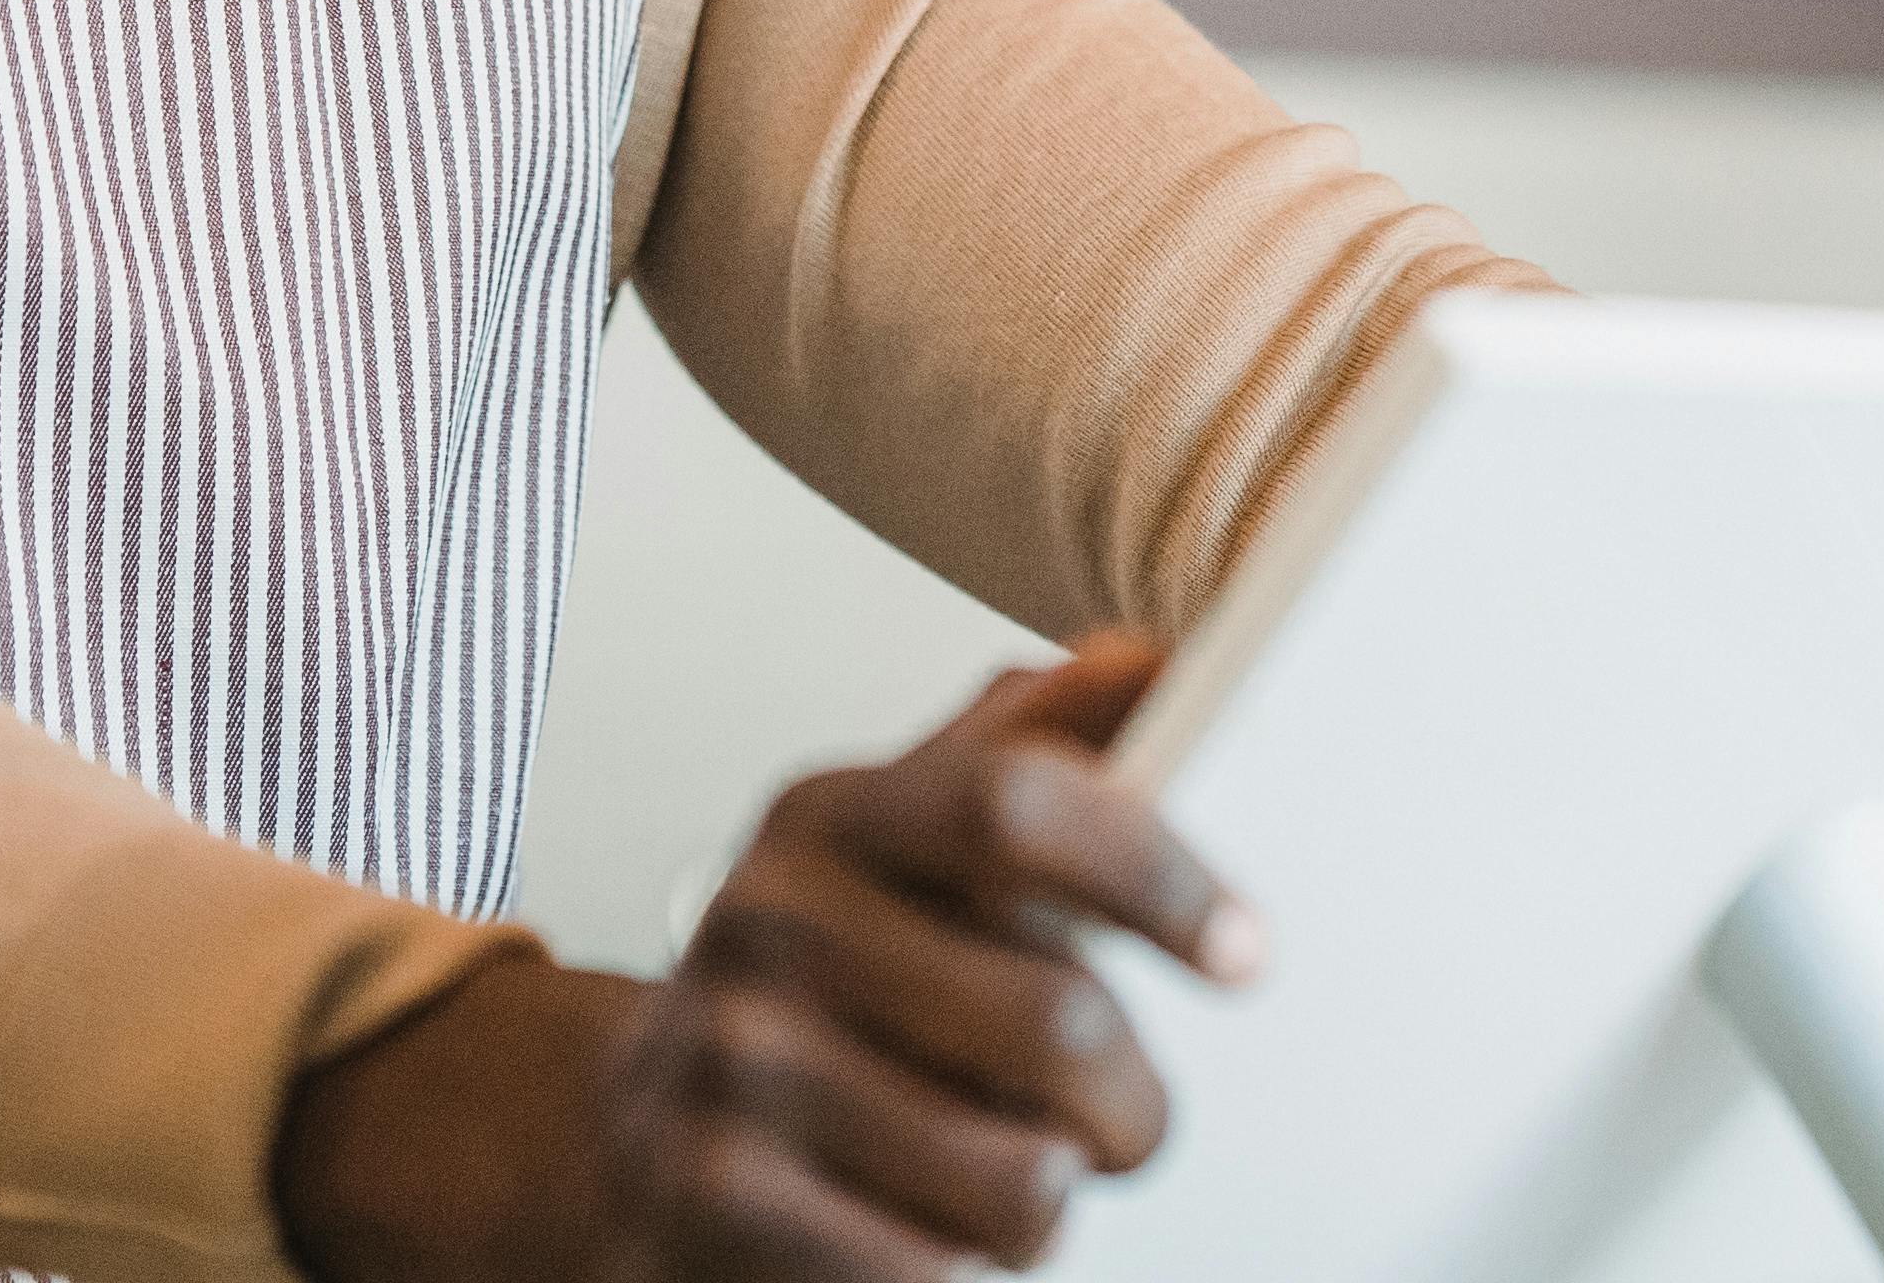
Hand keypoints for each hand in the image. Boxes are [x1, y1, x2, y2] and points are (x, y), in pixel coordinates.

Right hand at [278, 637, 1259, 1281]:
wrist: (639, 1124)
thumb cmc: (822, 978)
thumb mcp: (909, 842)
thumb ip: (1032, 750)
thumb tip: (1140, 661)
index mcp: (834, 812)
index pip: (1017, 804)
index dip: (1155, 874)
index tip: (1244, 950)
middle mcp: (770, 918)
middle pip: (1056, 1021)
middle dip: (1134, 1104)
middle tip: (1125, 1120)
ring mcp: (732, 1058)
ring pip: (1021, 1174)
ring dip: (1049, 1198)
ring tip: (1009, 1172)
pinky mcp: (711, 1194)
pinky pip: (930, 1267)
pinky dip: (958, 1264)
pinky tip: (920, 1222)